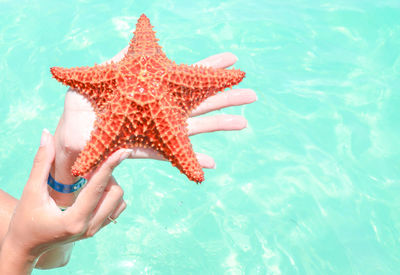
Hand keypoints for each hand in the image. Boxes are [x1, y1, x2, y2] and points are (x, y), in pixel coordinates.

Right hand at [0, 130, 127, 273]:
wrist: (27, 246)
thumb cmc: (25, 219)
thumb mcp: (31, 191)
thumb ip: (41, 162)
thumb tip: (46, 134)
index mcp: (74, 220)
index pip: (98, 188)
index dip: (110, 166)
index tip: (123, 151)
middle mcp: (89, 227)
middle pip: (114, 193)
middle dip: (107, 175)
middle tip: (91, 166)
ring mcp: (95, 230)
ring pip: (118, 200)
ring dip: (110, 184)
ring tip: (90, 178)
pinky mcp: (97, 229)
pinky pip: (116, 208)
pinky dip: (110, 195)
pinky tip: (95, 188)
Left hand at [54, 47, 255, 176]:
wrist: (71, 142)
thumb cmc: (80, 110)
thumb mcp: (98, 79)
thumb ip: (115, 63)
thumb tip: (129, 44)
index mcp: (153, 93)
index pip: (185, 79)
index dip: (208, 71)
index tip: (232, 61)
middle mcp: (160, 112)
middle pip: (198, 104)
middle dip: (225, 98)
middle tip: (251, 94)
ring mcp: (157, 132)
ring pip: (193, 129)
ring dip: (219, 125)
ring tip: (243, 122)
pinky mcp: (148, 150)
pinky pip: (173, 155)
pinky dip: (193, 159)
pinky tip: (211, 163)